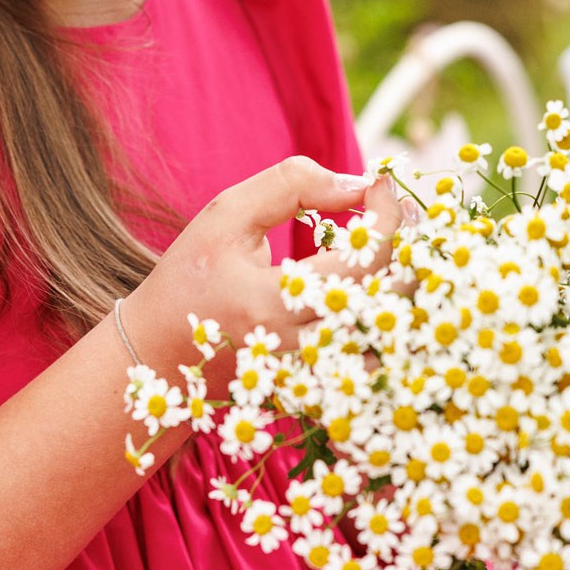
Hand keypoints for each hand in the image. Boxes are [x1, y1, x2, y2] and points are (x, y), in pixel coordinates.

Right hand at [125, 157, 393, 371]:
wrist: (157, 352)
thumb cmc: (189, 276)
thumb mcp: (225, 216)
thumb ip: (289, 186)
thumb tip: (356, 183)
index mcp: (273, 301)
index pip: (363, 261)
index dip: (386, 216)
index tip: (382, 184)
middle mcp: (298, 347)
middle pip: (391, 304)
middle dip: (411, 253)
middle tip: (404, 216)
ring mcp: (310, 375)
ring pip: (390, 341)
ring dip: (405, 295)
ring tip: (400, 253)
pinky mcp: (317, 387)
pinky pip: (374, 365)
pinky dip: (389, 329)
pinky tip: (382, 295)